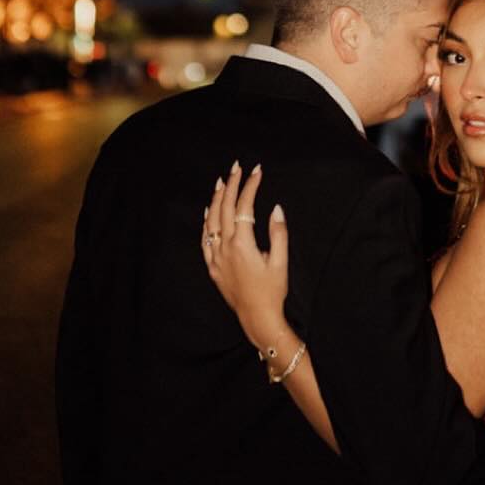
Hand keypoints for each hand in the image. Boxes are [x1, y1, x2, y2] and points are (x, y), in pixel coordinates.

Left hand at [201, 161, 289, 349]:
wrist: (257, 317)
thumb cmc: (272, 291)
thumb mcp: (280, 262)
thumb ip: (278, 233)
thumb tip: (276, 208)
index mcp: (242, 244)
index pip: (244, 207)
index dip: (250, 186)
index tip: (257, 171)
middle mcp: (225, 248)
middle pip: (225, 209)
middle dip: (232, 185)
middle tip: (237, 167)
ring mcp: (216, 257)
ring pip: (211, 221)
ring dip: (217, 199)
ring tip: (222, 181)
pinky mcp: (213, 267)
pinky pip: (205, 239)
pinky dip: (206, 222)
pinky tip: (209, 210)